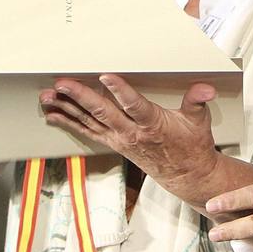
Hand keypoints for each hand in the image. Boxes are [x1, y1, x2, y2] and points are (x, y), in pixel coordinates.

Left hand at [40, 73, 219, 200]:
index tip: (107, 76)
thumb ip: (197, 102)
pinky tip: (54, 114)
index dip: (121, 91)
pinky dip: (69, 122)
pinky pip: (87, 132)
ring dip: (66, 109)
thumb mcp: (199, 122)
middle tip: (62, 83)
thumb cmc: (192, 145)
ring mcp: (119, 139)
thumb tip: (205, 88)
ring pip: (89, 122)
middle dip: (80, 97)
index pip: (135, 106)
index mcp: (152, 125)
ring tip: (47, 96)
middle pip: (102, 112)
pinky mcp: (113, 143)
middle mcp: (131, 133)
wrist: (186, 175)